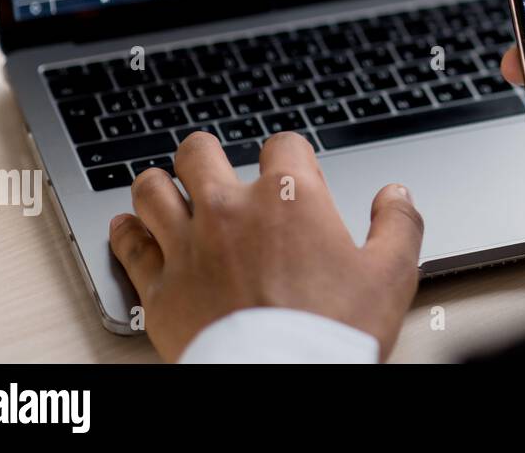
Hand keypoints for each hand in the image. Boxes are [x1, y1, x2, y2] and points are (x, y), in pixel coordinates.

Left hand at [109, 131, 422, 360]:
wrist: (280, 380)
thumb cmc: (333, 332)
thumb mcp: (391, 275)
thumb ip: (398, 225)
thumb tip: (396, 196)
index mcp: (290, 197)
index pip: (282, 144)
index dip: (288, 153)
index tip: (291, 169)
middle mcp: (232, 211)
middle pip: (200, 153)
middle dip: (207, 154)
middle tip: (212, 165)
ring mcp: (188, 246)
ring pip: (152, 190)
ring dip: (160, 184)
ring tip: (165, 187)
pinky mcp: (159, 288)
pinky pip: (129, 245)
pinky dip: (126, 231)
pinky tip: (128, 226)